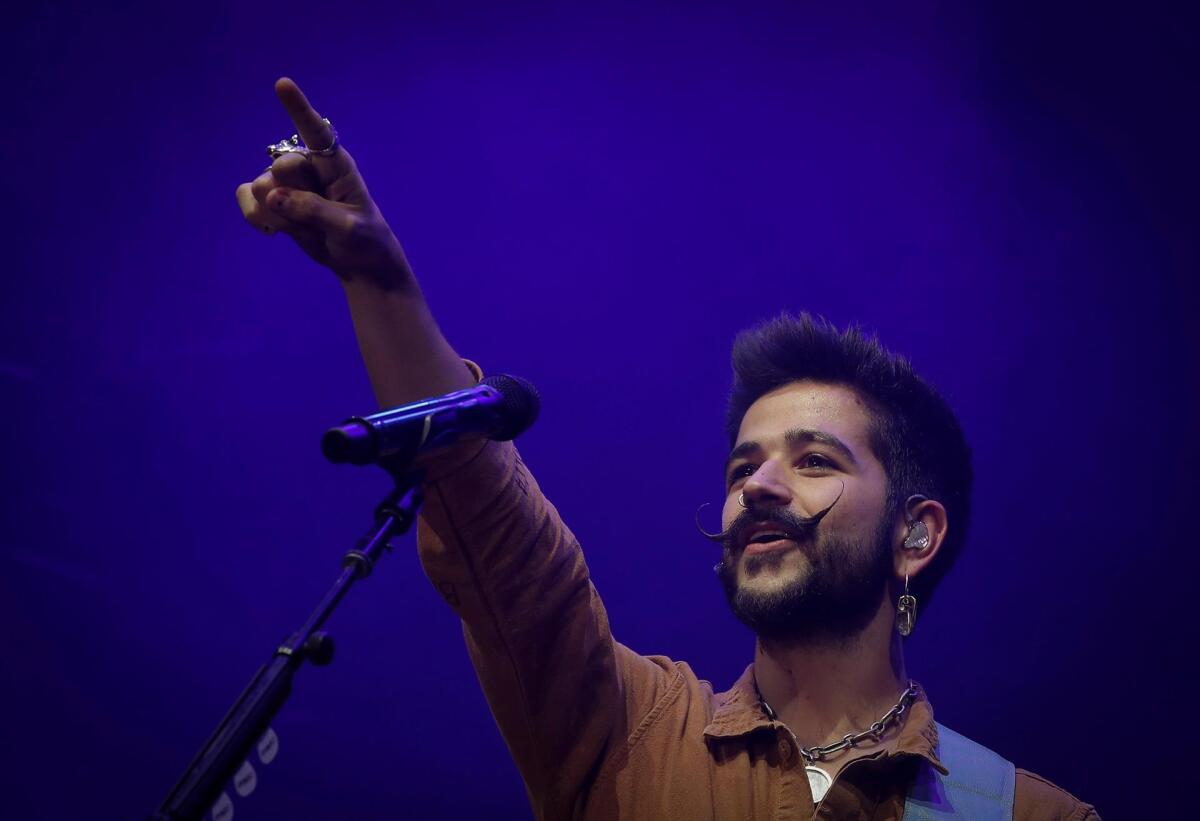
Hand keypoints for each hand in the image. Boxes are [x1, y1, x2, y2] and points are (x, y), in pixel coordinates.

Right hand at [236, 78, 410, 287]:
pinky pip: (247, 199)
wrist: (357, 262)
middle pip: (282, 167)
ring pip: (261, 188)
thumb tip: (274, 196)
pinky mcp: (272, 200)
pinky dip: (257, 217)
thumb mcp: (348, 228)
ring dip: (279, 216)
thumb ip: (314, 210)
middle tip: (319, 219)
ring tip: (307, 228)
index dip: (298, 108)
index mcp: (335, 164)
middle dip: (293, 196)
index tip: (282, 84)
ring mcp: (287, 183)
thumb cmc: (364, 239)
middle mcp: (308, 167)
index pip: (316, 131)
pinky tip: (276, 231)